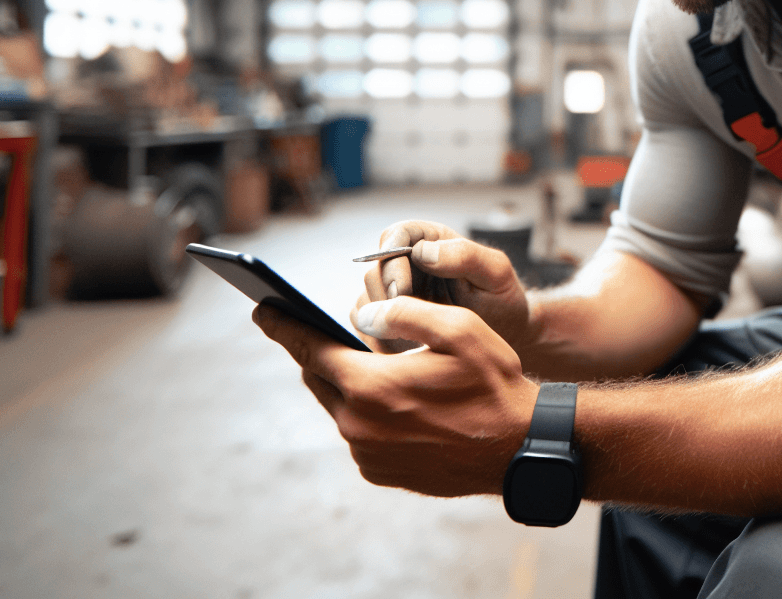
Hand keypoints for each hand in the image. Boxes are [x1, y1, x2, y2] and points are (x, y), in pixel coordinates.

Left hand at [253, 298, 538, 495]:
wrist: (519, 450)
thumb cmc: (494, 385)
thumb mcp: (460, 330)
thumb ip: (406, 313)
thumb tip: (365, 314)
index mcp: (370, 387)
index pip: (309, 349)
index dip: (283, 326)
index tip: (262, 308)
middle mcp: (358, 425)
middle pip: (319, 377)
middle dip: (316, 351)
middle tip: (314, 330)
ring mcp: (367, 454)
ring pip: (339, 406)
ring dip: (346, 383)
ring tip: (365, 363)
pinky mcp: (379, 472)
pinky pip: (358, 432)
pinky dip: (365, 412)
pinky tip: (392, 400)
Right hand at [358, 220, 533, 354]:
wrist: (504, 337)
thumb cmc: (502, 300)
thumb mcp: (496, 274)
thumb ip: (465, 256)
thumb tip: (422, 252)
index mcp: (432, 241)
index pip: (395, 235)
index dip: (391, 260)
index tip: (402, 291)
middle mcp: (408, 263)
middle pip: (373, 269)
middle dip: (385, 297)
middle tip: (406, 323)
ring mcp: (395, 291)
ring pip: (366, 299)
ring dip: (381, 321)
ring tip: (412, 340)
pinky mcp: (388, 319)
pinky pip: (366, 325)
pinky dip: (379, 338)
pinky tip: (405, 350)